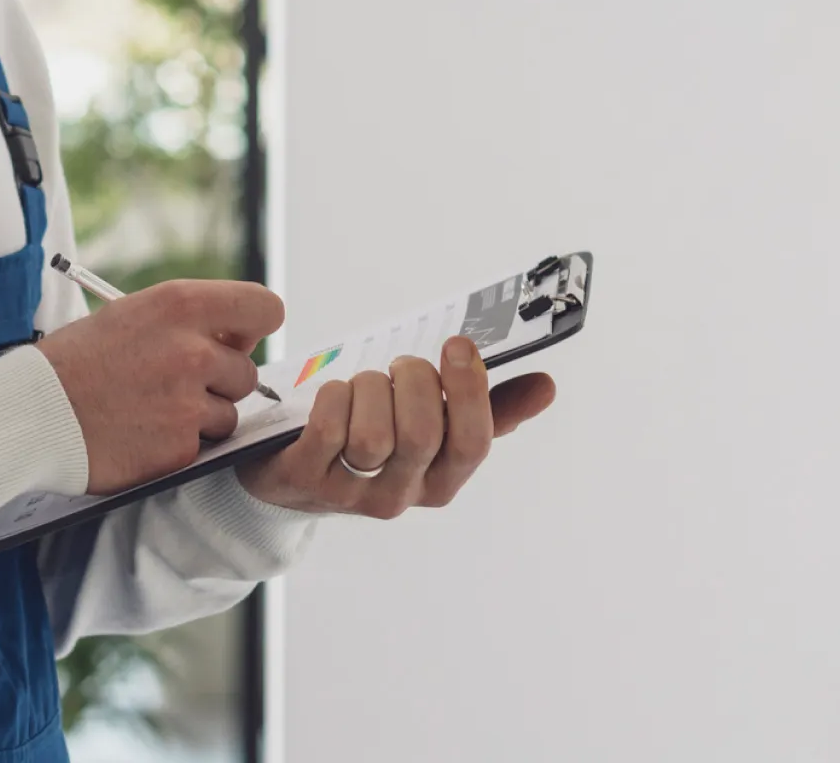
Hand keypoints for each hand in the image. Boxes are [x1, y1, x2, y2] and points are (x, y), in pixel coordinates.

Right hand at [35, 279, 284, 494]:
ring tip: (149, 410)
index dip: (254, 327)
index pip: (264, 308)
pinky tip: (140, 434)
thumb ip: (188, 322)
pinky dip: (177, 445)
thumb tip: (236, 340)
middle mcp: (192, 351)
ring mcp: (188, 403)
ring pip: (229, 414)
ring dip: (200, 417)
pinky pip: (202, 447)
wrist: (29, 413)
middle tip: (172, 384)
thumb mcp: (130, 316)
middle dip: (219, 382)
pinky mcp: (180, 448)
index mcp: (180, 305)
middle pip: (247, 371)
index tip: (236, 341)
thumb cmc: (75, 362)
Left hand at [238, 336, 554, 516]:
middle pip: (422, 435)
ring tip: (363, 385)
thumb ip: (489, 410)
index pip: (473, 444)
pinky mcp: (306, 479)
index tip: (460, 344)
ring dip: (368, 389)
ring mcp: (352, 493)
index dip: (469, 391)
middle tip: (400, 365)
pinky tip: (334, 394)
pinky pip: (328, 430)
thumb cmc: (375, 437)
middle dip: (412, 381)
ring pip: (373, 435)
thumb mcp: (434, 428)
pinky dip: (333, 397)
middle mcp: (401, 495)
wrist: (293, 475)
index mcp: (441, 480)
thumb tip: (546, 387)